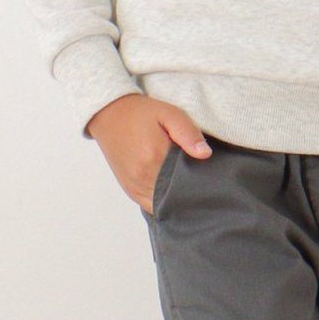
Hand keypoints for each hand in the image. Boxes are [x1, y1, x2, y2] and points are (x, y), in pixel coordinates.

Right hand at [86, 93, 211, 213]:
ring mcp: (135, 186)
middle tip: (201, 180)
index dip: (201, 180)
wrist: (108, 114)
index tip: (209, 174)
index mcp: (155, 156)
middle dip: (190, 191)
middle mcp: (143, 176)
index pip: (188, 179)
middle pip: (176, 195)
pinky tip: (172, 191)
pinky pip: (152, 206)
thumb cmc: (140, 113)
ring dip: (177, 199)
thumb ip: (188, 133)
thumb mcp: (169, 113)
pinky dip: (163, 202)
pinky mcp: (130, 190)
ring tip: (187, 185)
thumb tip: (205, 154)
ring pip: (164, 204)